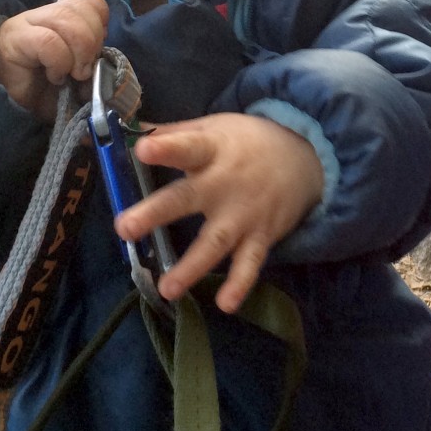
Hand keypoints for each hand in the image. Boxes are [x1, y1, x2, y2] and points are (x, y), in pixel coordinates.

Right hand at [0, 0, 108, 121]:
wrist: (2, 106)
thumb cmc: (39, 90)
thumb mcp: (73, 76)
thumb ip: (91, 67)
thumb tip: (106, 72)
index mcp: (57, 16)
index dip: (98, 18)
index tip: (97, 47)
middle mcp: (42, 14)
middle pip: (81, 7)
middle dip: (94, 40)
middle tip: (84, 70)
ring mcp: (26, 24)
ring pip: (67, 18)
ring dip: (80, 52)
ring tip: (72, 74)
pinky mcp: (15, 39)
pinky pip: (48, 40)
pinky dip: (60, 61)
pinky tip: (54, 76)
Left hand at [115, 113, 323, 313]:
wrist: (306, 157)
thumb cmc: (248, 142)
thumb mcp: (214, 127)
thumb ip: (175, 133)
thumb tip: (131, 129)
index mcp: (211, 150)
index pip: (186, 146)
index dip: (166, 147)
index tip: (141, 150)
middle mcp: (225, 183)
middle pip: (188, 197)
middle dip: (156, 212)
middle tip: (124, 228)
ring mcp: (244, 213)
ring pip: (215, 241)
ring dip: (191, 266)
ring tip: (166, 288)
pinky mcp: (261, 236)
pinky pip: (250, 263)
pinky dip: (240, 284)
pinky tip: (225, 304)